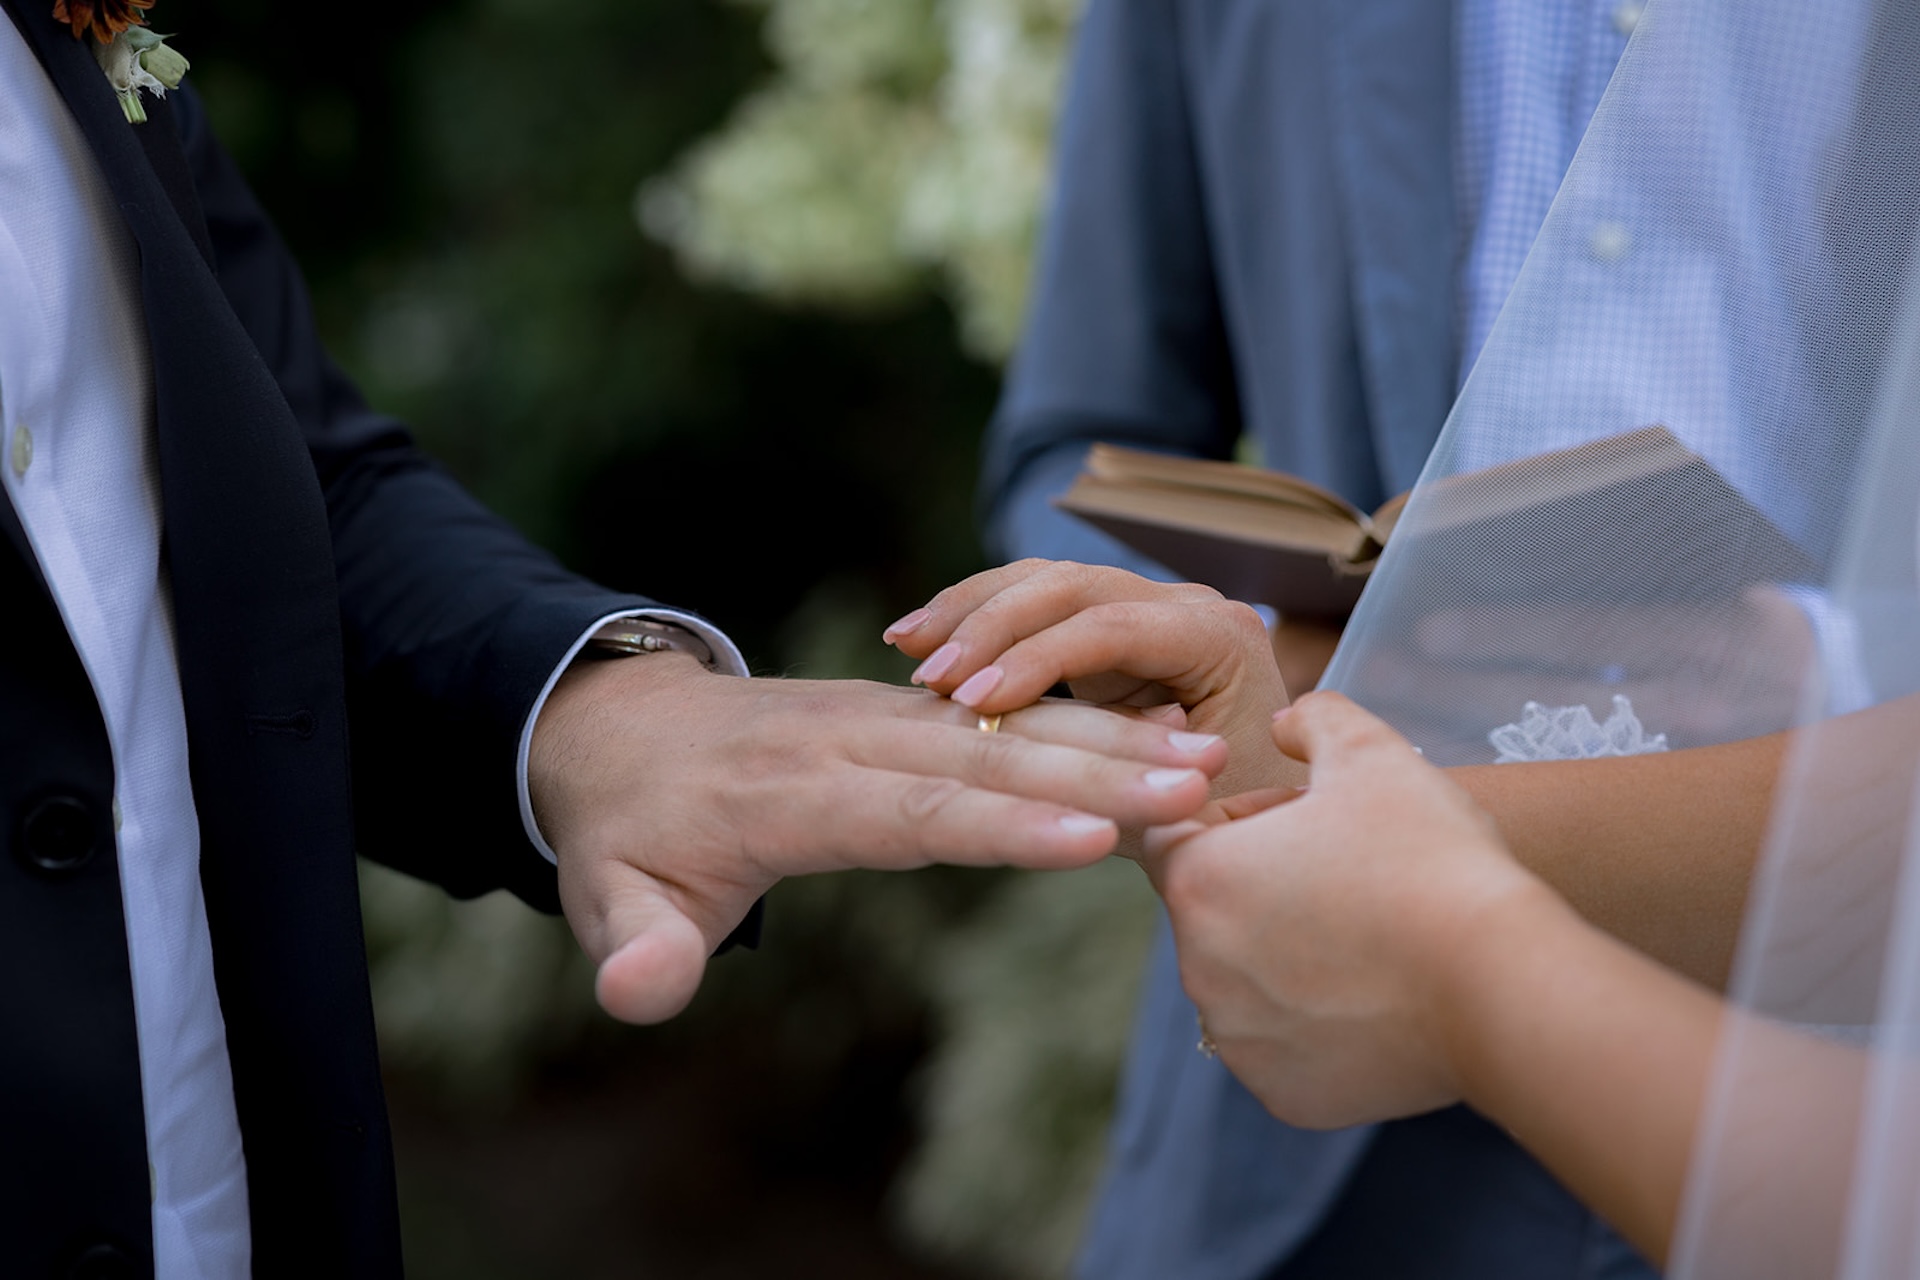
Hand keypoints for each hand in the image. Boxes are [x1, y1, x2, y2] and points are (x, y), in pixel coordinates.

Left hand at [531, 652, 1228, 1023]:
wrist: (626, 729)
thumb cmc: (630, 833)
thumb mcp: (610, 897)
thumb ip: (636, 949)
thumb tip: (643, 993)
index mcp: (788, 796)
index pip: (909, 814)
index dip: (1001, 828)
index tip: (1092, 842)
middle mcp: (851, 740)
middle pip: (988, 757)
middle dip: (1096, 770)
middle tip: (1199, 787)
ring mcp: (884, 716)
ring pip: (1011, 726)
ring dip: (1111, 738)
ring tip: (1209, 757)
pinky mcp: (908, 712)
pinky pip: (1006, 713)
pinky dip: (1084, 716)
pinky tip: (1165, 729)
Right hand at [885, 559, 1296, 798]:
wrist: (1262, 813)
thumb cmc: (1233, 827)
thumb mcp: (1192, 825)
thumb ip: (1142, 804)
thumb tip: (1077, 794)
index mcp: (1221, 642)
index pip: (1114, 629)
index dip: (1036, 661)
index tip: (970, 704)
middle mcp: (1190, 607)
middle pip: (1074, 586)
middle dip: (992, 625)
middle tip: (929, 677)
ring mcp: (1149, 607)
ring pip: (1046, 581)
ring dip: (971, 610)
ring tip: (905, 645)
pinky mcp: (1110, 624)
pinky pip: (1035, 601)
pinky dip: (976, 616)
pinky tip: (918, 640)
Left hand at [1142, 691, 1568, 1128]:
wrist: (1500, 983)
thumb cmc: (1430, 860)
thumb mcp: (1372, 753)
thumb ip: (1313, 719)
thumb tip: (1283, 725)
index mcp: (1196, 881)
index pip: (1175, 835)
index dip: (1238, 817)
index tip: (1303, 818)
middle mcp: (1197, 968)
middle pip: (1210, 910)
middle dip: (1261, 886)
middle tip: (1347, 872)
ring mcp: (1239, 1038)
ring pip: (1245, 980)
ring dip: (1285, 954)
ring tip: (1369, 933)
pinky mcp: (1283, 1094)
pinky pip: (1283, 1045)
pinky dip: (1316, 1024)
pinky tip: (1376, 996)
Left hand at [1347, 586, 1815, 755]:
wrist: (1831, 716)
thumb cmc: (1737, 617)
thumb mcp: (1708, 575)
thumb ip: (1628, 561)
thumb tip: (1503, 540)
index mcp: (1708, 632)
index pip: (1590, 631)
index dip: (1504, 631)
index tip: (1427, 628)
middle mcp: (1697, 706)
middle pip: (1552, 702)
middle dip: (1454, 687)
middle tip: (1376, 668)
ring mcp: (1682, 764)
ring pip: (1549, 759)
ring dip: (1457, 738)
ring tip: (1384, 715)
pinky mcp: (1663, 801)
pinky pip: (1563, 795)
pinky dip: (1494, 780)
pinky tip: (1430, 764)